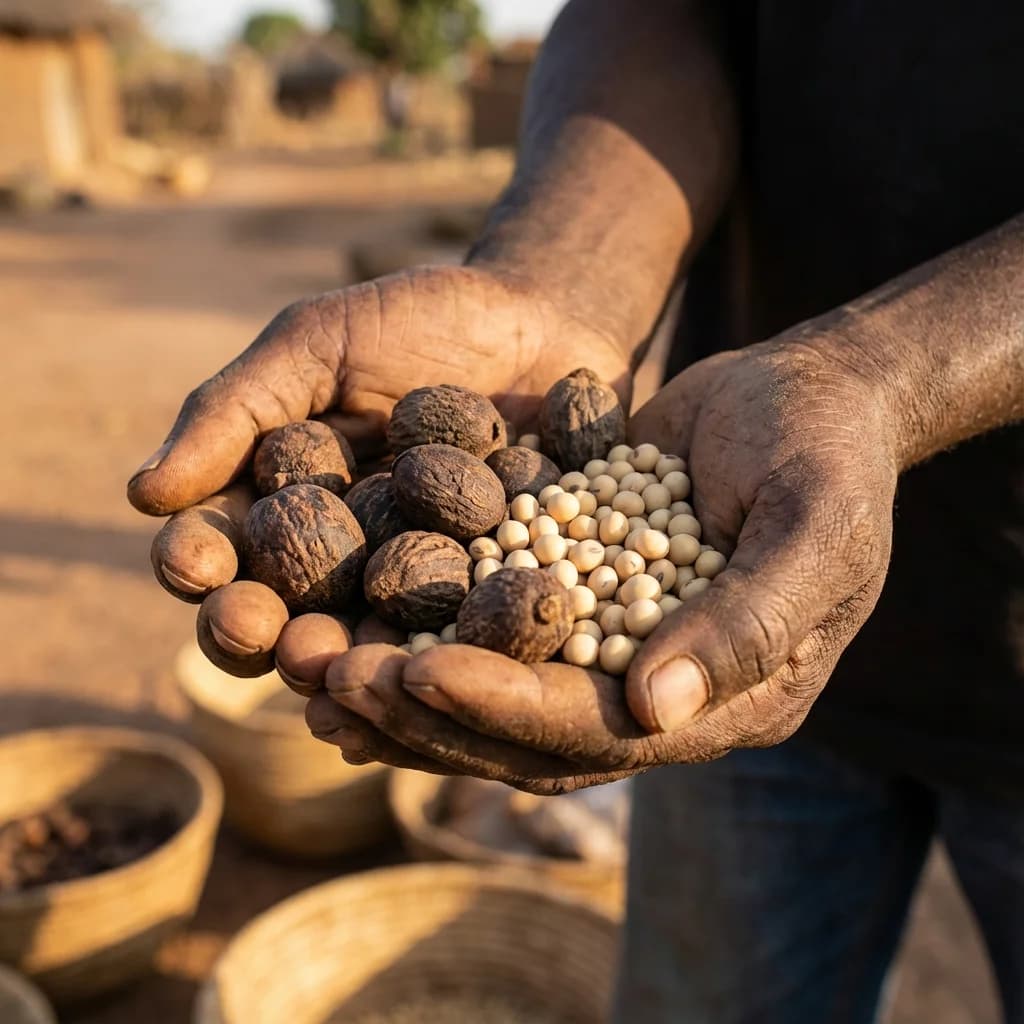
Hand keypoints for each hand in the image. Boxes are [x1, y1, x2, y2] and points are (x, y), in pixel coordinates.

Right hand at [128, 264, 629, 671]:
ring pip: (353, 641)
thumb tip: (143, 494)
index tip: (194, 562)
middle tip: (250, 629)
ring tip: (319, 662)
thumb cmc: (421, 321)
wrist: (544, 325)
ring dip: (329, 659)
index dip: (195, 561)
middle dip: (250, 628)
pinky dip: (427, 660)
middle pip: (274, 612)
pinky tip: (412, 673)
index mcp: (278, 498)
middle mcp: (333, 556)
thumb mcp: (319, 344)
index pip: (217, 544)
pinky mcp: (479, 600)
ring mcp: (406, 585)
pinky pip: (448, 641)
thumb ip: (236, 410)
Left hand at [309, 328, 898, 791]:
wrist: (810, 395)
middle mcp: (660, 693)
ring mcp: (613, 647)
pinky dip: (424, 623)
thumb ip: (750, 622)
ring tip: (311, 663)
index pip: (600, 730)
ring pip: (494, 687)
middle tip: (328, 678)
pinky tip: (348, 612)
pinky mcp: (576, 592)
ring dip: (402, 683)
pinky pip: (490, 622)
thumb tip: (655, 712)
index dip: (507, 706)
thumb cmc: (831, 455)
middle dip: (426, 708)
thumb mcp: (816, 528)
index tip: (416, 672)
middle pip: (527, 728)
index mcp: (727, 700)